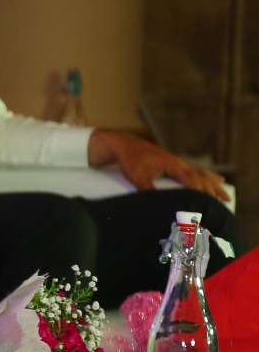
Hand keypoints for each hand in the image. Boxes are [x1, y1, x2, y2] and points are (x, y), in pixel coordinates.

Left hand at [88, 129, 229, 200]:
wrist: (124, 145)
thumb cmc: (130, 161)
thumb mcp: (138, 178)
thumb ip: (148, 190)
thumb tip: (157, 205)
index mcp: (173, 165)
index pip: (192, 180)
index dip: (201, 192)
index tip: (210, 203)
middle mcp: (179, 163)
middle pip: (201, 177)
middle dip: (212, 190)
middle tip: (224, 202)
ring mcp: (178, 162)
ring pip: (201, 173)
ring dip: (214, 184)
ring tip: (226, 193)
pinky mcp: (174, 163)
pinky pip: (195, 170)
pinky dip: (207, 175)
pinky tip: (216, 178)